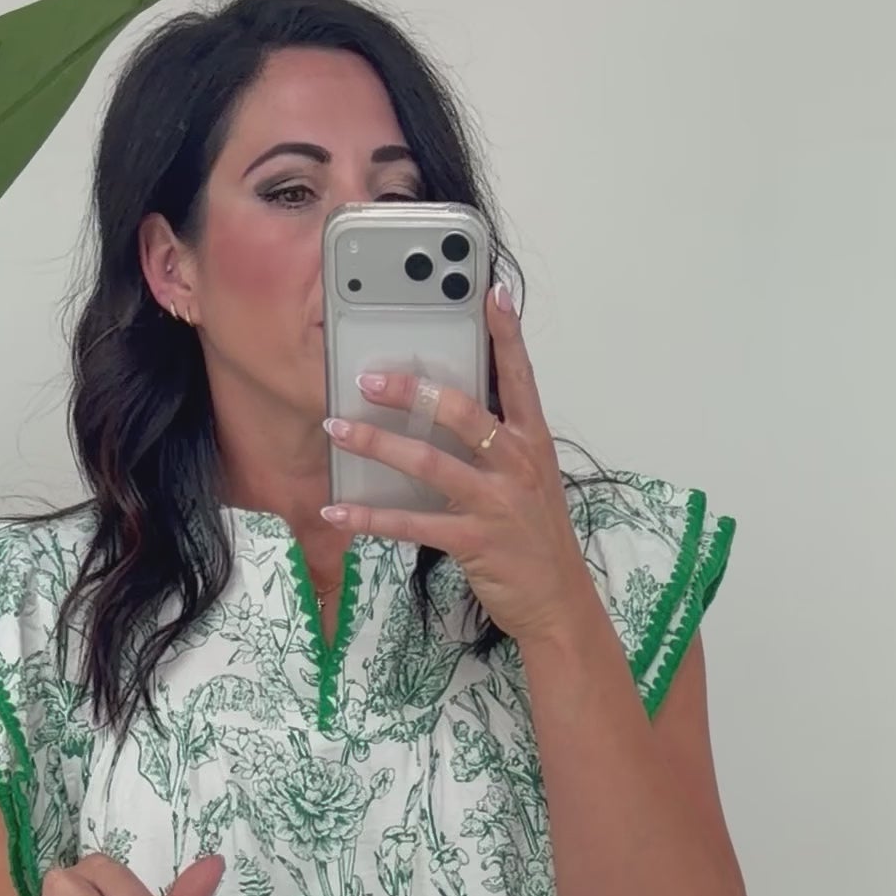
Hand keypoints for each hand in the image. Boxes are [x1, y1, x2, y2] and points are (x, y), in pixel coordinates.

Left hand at [319, 278, 597, 651]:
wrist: (558, 604)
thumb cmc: (536, 540)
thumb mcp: (530, 481)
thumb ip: (498, 445)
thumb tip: (448, 414)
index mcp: (532, 442)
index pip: (520, 377)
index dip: (507, 334)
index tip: (490, 292)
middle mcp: (516, 464)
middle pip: (461, 412)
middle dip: (411, 390)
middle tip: (368, 377)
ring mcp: (495, 502)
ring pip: (429, 462)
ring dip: (377, 444)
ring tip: (338, 429)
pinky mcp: (473, 540)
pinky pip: (412, 523)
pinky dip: (370, 518)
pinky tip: (338, 511)